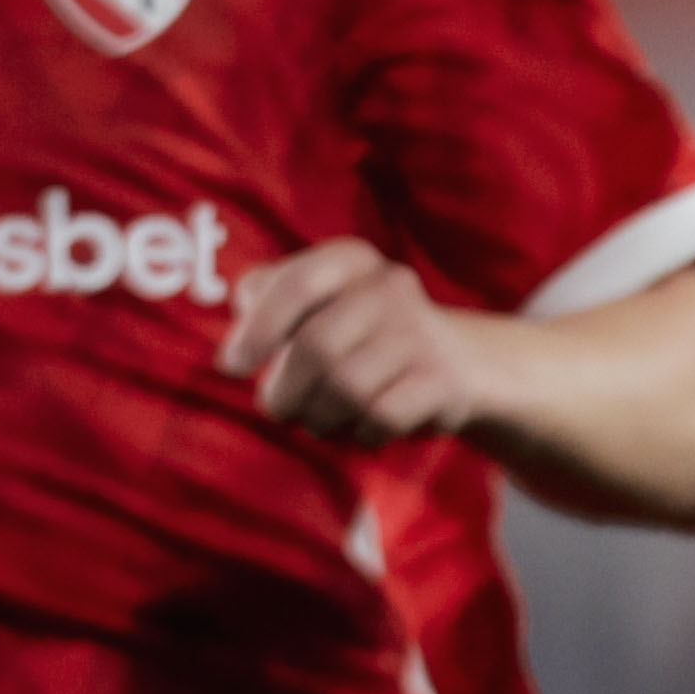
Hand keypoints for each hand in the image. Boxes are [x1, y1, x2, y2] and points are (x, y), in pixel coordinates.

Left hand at [217, 238, 497, 450]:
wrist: (462, 365)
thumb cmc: (363, 335)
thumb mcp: (318, 303)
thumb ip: (267, 303)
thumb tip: (235, 352)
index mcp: (352, 260)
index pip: (298, 285)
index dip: (259, 329)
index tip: (232, 366)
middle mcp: (390, 287)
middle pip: (317, 347)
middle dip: (285, 390)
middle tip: (279, 409)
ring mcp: (421, 334)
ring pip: (348, 388)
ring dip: (320, 417)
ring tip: (319, 421)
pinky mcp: (443, 380)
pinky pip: (381, 417)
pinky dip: (361, 433)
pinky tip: (361, 430)